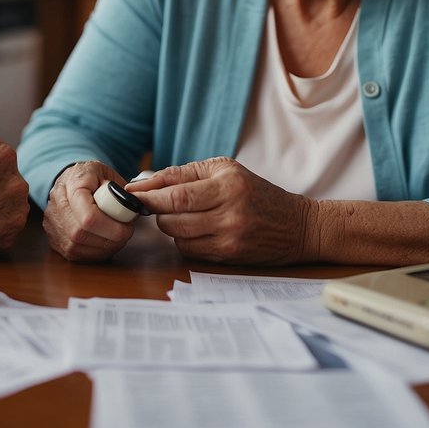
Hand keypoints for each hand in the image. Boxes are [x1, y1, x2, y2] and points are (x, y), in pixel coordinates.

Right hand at [42, 161, 135, 261]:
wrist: (70, 179)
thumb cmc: (92, 176)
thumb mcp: (108, 174)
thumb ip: (120, 191)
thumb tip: (132, 208)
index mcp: (73, 184)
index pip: (88, 216)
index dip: (111, 228)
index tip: (128, 228)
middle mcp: (57, 204)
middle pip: (81, 235)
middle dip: (109, 240)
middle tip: (125, 234)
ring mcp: (52, 222)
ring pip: (76, 247)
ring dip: (102, 249)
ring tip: (116, 238)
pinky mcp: (53, 238)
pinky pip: (73, 253)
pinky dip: (93, 253)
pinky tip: (104, 243)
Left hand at [126, 157, 313, 264]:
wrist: (298, 226)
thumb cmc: (256, 192)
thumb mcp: (227, 170)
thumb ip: (186, 173)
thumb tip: (146, 183)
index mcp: (227, 186)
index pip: (176, 195)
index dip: (149, 196)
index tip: (130, 194)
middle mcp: (229, 213)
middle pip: (172, 218)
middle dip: (156, 211)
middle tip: (155, 204)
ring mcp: (229, 238)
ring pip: (177, 236)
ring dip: (170, 225)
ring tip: (181, 215)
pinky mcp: (229, 257)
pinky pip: (190, 250)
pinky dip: (184, 239)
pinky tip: (196, 229)